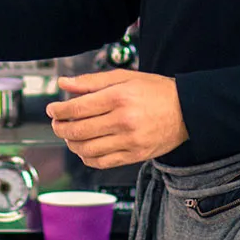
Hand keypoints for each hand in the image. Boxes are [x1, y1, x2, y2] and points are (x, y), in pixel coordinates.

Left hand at [47, 70, 186, 169]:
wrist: (187, 111)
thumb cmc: (156, 91)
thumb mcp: (125, 77)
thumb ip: (92, 81)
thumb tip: (64, 84)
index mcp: (119, 97)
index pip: (77, 108)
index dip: (58, 111)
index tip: (52, 109)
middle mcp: (123, 121)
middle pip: (78, 130)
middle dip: (60, 128)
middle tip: (56, 123)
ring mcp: (129, 141)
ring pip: (86, 150)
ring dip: (71, 143)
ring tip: (70, 135)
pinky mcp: (134, 156)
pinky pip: (101, 162)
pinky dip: (87, 157)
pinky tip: (85, 148)